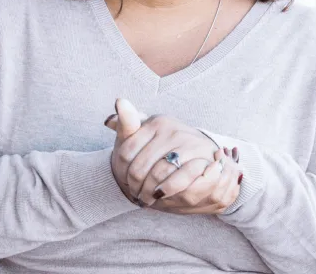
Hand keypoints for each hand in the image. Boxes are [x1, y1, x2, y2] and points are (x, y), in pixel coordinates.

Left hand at [106, 99, 241, 213]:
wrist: (202, 152)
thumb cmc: (165, 144)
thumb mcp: (145, 132)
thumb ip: (127, 124)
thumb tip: (111, 115)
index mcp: (156, 122)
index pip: (126, 151)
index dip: (121, 171)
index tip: (123, 180)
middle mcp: (173, 130)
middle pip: (141, 166)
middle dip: (135, 185)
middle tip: (134, 194)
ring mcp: (189, 144)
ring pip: (158, 174)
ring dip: (149, 192)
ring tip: (145, 199)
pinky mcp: (203, 160)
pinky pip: (180, 179)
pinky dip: (167, 190)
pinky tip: (161, 195)